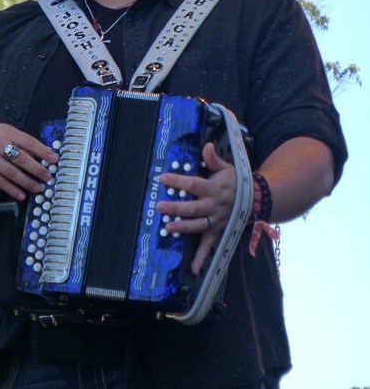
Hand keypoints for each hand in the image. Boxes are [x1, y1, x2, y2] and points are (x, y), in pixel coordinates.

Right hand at [0, 124, 58, 200]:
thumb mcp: (3, 132)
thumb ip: (19, 141)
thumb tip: (40, 153)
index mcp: (6, 132)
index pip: (28, 142)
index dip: (43, 151)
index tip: (54, 159)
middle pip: (21, 158)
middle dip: (37, 169)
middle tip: (49, 176)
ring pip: (12, 173)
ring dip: (27, 182)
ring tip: (38, 188)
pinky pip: (1, 182)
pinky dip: (12, 190)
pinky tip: (22, 195)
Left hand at [156, 142, 236, 274]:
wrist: (255, 199)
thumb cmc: (236, 181)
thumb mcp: (227, 167)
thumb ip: (213, 159)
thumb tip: (206, 146)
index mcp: (213, 189)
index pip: (193, 184)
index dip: (178, 180)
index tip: (162, 178)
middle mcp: (214, 206)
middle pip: (193, 208)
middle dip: (176, 207)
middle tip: (159, 206)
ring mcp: (216, 220)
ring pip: (198, 225)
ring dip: (183, 227)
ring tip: (168, 227)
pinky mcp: (218, 231)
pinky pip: (209, 245)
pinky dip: (201, 258)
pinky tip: (193, 269)